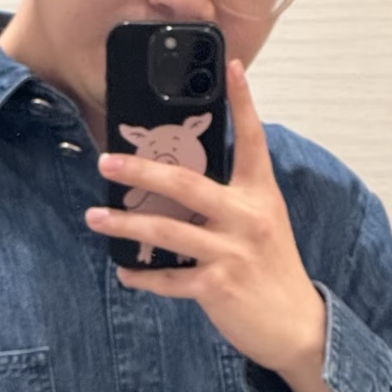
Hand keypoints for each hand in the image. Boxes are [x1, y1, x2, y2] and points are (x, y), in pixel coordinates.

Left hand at [85, 59, 326, 381]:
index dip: (242, 102)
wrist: (295, 326)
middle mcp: (247, 217)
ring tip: (95, 217)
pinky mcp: (217, 286)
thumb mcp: (264, 224)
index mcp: (261, 195)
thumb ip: (233, 200)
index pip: (253, 140)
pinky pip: (169, 278)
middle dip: (141, 169)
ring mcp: (231, 252)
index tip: (228, 66)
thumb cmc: (273, 272)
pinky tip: (125, 273)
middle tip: (107, 160)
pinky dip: (143, 277)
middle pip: (186, 184)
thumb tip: (186, 184)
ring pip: (166, 231)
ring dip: (125, 224)